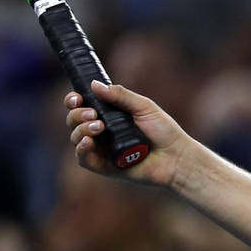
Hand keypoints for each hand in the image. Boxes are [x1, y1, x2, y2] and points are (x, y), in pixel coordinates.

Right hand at [66, 83, 191, 190]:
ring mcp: (101, 149)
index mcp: (109, 114)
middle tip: (93, 114)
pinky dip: (81, 149)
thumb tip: (94, 84)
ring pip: (75, 137)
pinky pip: (83, 159)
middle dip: (77, 115)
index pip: (82, 105)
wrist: (176, 157)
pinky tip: (88, 142)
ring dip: (80, 129)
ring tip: (98, 127)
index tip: (76, 98)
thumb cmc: (164, 131)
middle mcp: (101, 131)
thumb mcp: (144, 107)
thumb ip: (120, 95)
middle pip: (74, 120)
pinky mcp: (104, 166)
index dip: (73, 100)